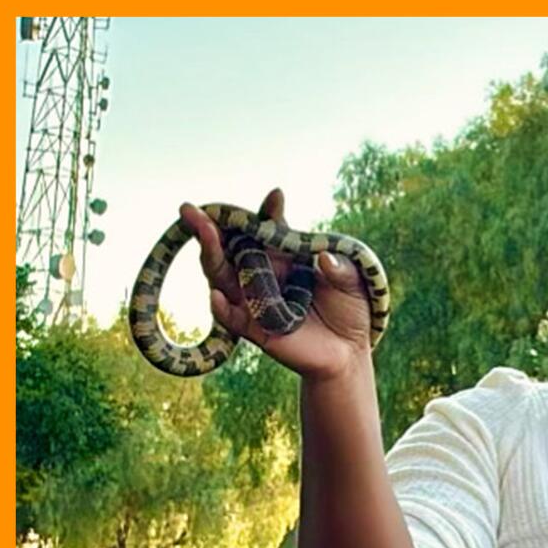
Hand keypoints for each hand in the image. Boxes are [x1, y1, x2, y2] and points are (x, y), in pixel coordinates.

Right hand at [182, 187, 373, 380]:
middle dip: (211, 226)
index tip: (277, 196)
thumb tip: (325, 258)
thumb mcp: (354, 283)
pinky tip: (216, 294)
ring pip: (222, 275)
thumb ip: (342, 269)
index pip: (268, 228)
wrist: (350, 350)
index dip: (268, 213)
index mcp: (285, 255)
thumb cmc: (351, 309)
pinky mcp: (254, 329)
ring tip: (205, 232)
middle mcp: (263, 273)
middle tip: (192, 208)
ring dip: (211, 254)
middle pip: (230, 246)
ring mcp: (254, 299)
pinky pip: (231, 318)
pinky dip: (221, 307)